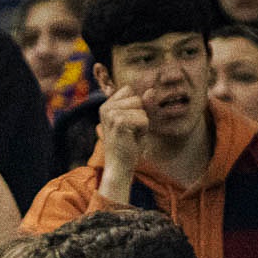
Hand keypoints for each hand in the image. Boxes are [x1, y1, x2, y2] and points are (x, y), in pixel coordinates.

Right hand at [96, 84, 149, 203]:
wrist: (119, 167)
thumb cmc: (128, 145)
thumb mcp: (137, 120)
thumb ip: (144, 104)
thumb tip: (151, 90)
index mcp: (106, 106)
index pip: (130, 92)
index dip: (136, 108)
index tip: (128, 124)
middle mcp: (105, 108)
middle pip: (137, 98)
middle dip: (139, 115)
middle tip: (130, 132)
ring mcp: (110, 114)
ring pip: (141, 108)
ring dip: (141, 123)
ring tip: (130, 135)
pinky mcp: (118, 122)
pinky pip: (143, 118)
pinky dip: (143, 130)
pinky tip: (132, 139)